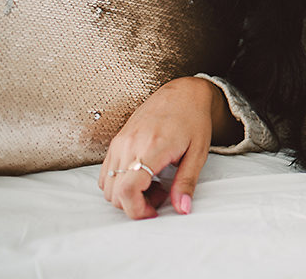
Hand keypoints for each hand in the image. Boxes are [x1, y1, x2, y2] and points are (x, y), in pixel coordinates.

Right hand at [98, 76, 218, 219]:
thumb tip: (182, 209)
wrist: (183, 94)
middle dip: (135, 204)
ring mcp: (120, 142)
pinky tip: (144, 174)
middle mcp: (130, 144)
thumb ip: (186, 182)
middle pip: (114, 193)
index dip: (138, 210)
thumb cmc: (194, 120)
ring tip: (155, 182)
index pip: (128, 190)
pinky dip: (120, 182)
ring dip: (126, 194)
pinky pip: (106, 172)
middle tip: (161, 193)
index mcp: (152, 147)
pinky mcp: (117, 141)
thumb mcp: (198, 153)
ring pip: (107, 185)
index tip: (155, 211)